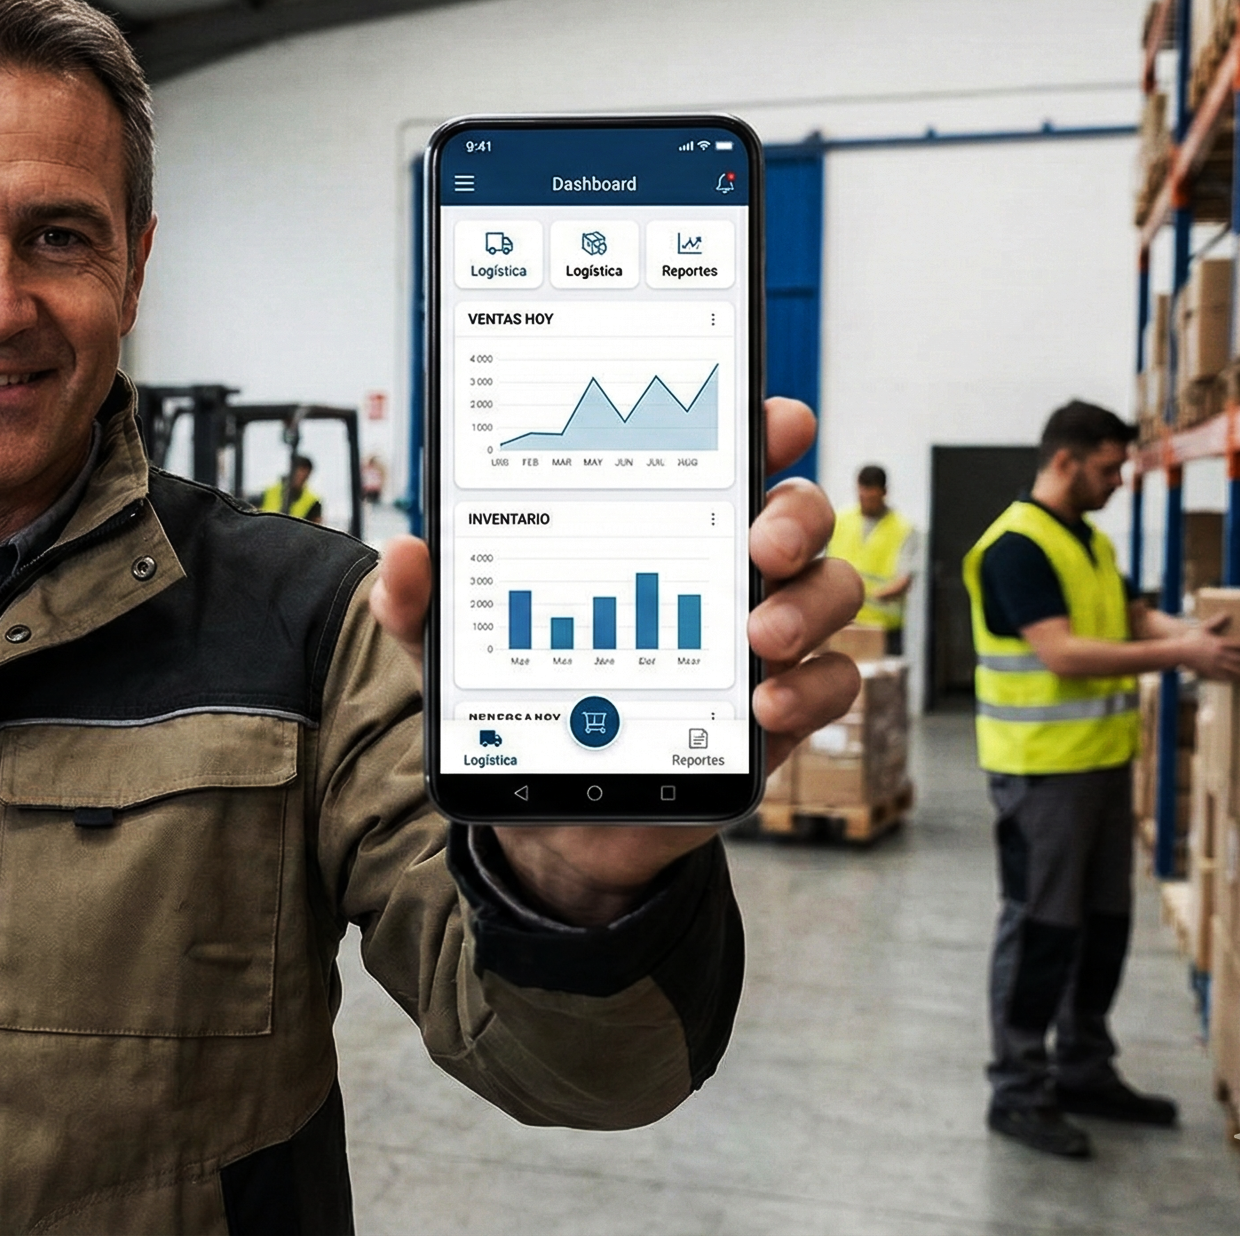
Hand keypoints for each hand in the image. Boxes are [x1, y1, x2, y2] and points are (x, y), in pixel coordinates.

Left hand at [370, 398, 863, 924]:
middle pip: (796, 514)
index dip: (762, 427)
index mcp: (659, 532)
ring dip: (810, 604)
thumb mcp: (460, 651)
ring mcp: (758, 643)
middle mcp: (724, 574)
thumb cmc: (524, 702)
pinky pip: (834, 684)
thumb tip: (405, 554)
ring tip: (760, 638)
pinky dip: (813, 688)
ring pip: (831, 590)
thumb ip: (424, 603)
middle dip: (795, 514)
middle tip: (760, 544)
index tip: (774, 419)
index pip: (722, 458)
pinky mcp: (776, 715)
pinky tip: (764, 705)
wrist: (555, 820)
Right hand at [1181, 613, 1239, 681]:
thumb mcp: (1204, 628)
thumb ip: (1217, 621)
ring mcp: (1216, 665)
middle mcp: (1220, 655)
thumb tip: (1228, 613)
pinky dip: (1236, 680)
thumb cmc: (1191, 639)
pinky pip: (1227, 678)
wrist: (1178, 652)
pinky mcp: (1211, 673)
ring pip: (1236, 671)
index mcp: (1220, 643)